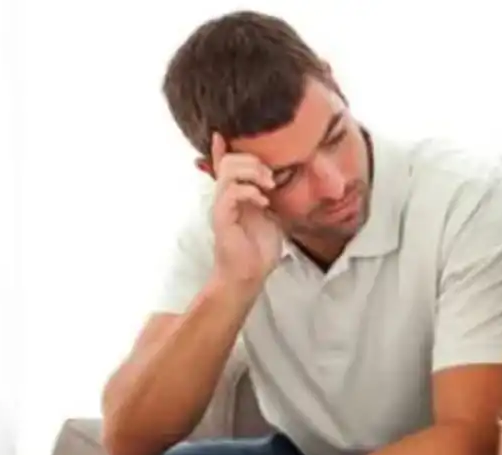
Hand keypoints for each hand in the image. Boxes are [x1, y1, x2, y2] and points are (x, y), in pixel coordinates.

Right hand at [209, 132, 283, 288]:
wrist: (251, 275)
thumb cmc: (260, 247)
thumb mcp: (273, 214)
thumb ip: (270, 195)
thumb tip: (279, 177)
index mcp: (235, 193)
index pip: (225, 163)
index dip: (223, 147)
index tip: (224, 132)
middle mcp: (225, 196)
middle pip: (229, 160)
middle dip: (254, 161)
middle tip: (272, 178)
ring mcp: (222, 206)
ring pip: (228, 172)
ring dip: (253, 172)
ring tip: (269, 185)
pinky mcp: (222, 218)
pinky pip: (231, 193)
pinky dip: (249, 191)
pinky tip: (263, 201)